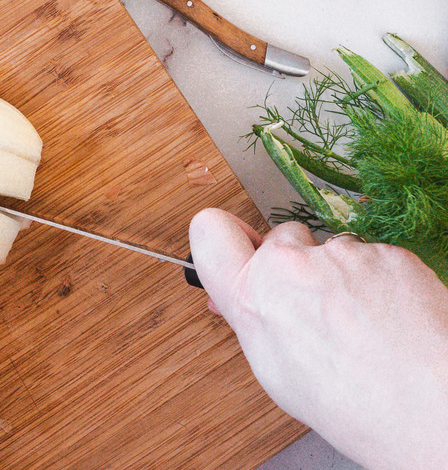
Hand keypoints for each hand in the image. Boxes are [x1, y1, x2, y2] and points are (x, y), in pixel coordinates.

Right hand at [190, 209, 447, 468]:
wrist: (425, 405)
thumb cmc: (349, 400)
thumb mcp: (273, 367)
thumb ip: (253, 317)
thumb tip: (240, 299)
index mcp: (252, 295)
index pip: (209, 229)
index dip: (223, 237)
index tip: (237, 247)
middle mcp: (292, 264)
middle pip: (280, 239)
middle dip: (292, 262)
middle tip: (310, 304)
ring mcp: (343, 254)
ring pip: (332, 251)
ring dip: (341, 276)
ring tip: (360, 326)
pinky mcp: (388, 253)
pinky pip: (374, 258)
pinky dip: (379, 282)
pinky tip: (387, 320)